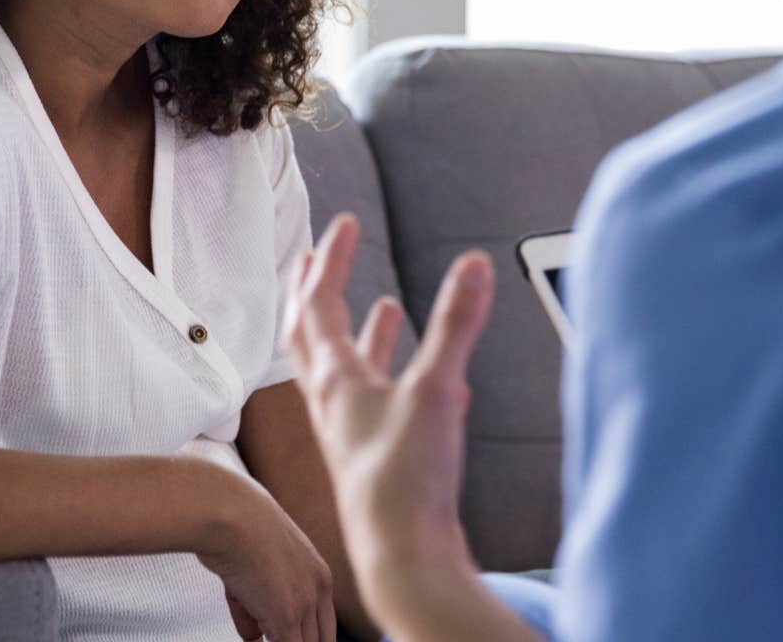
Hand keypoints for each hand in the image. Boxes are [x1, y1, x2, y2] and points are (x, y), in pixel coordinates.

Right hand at [195, 475, 335, 641]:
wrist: (229, 513)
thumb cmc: (234, 532)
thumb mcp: (253, 569)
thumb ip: (256, 608)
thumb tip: (253, 638)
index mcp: (318, 574)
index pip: (324, 626)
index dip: (307, 639)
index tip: (288, 637)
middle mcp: (318, 589)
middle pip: (320, 640)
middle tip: (269, 634)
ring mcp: (305, 603)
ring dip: (279, 641)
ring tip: (252, 618)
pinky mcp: (285, 616)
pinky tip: (251, 634)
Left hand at [283, 214, 493, 589]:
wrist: (403, 559)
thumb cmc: (405, 482)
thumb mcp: (436, 389)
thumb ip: (456, 325)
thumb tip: (473, 264)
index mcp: (335, 381)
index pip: (320, 304)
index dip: (332, 259)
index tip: (344, 223)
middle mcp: (333, 404)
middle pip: (309, 336)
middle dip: (314, 291)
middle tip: (313, 258)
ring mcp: (352, 433)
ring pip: (343, 372)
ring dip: (356, 333)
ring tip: (378, 308)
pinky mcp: (376, 459)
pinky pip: (376, 405)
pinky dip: (394, 378)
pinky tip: (424, 379)